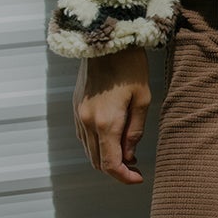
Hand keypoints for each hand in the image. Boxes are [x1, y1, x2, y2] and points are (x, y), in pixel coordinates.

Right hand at [73, 49, 150, 183]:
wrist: (105, 39)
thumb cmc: (130, 66)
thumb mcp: (142, 99)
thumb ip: (135, 131)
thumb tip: (130, 156)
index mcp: (105, 123)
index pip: (111, 164)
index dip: (125, 177)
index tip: (139, 178)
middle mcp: (87, 123)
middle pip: (98, 162)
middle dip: (117, 170)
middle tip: (137, 167)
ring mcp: (78, 115)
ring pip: (89, 152)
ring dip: (106, 158)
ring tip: (128, 153)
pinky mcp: (76, 108)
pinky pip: (84, 138)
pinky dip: (97, 146)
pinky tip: (113, 138)